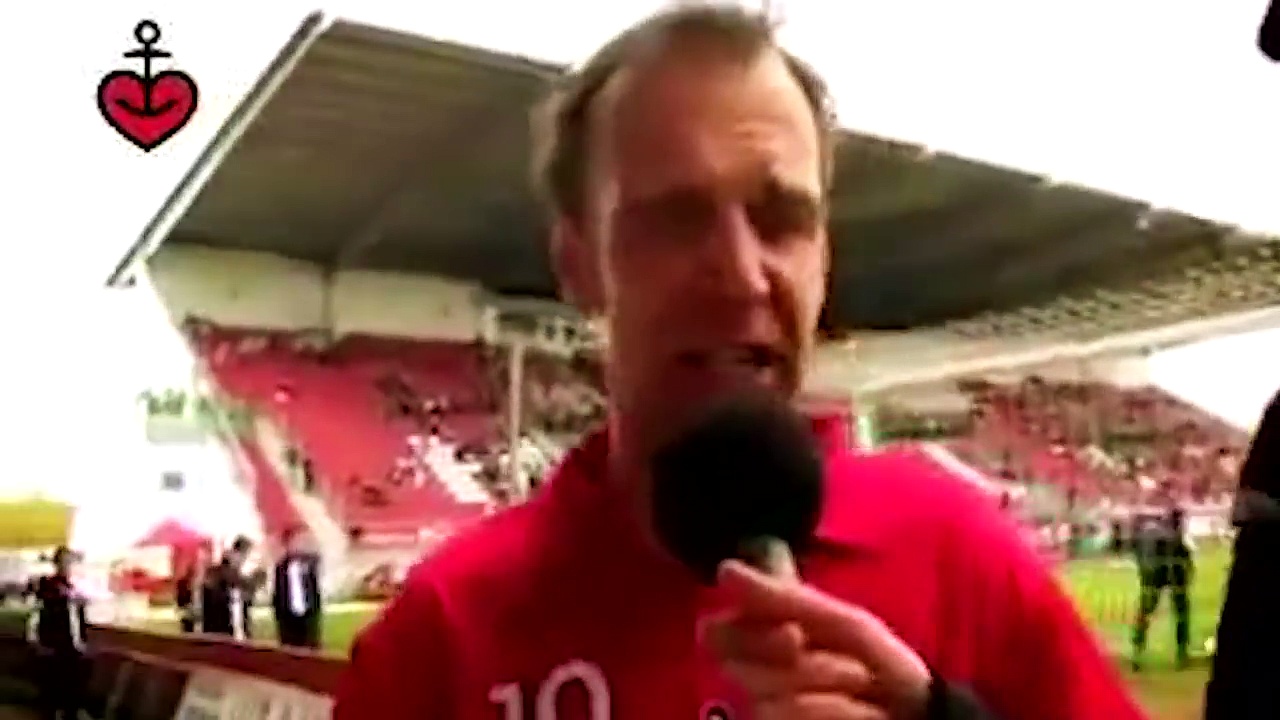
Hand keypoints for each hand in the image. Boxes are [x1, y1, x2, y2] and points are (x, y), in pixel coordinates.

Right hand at [702, 560, 930, 719]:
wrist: (921, 716)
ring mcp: (767, 711)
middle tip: (849, 665)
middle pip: (738, 666)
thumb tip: (725, 570)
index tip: (793, 632)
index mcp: (767, 637)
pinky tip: (858, 713)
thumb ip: (784, 599)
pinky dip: (835, 711)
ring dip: (828, 687)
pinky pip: (788, 716)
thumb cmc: (884, 666)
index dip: (747, 632)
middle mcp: (759, 676)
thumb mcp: (843, 623)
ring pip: (766, 697)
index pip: (715, 632)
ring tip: (861, 689)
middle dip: (803, 664)